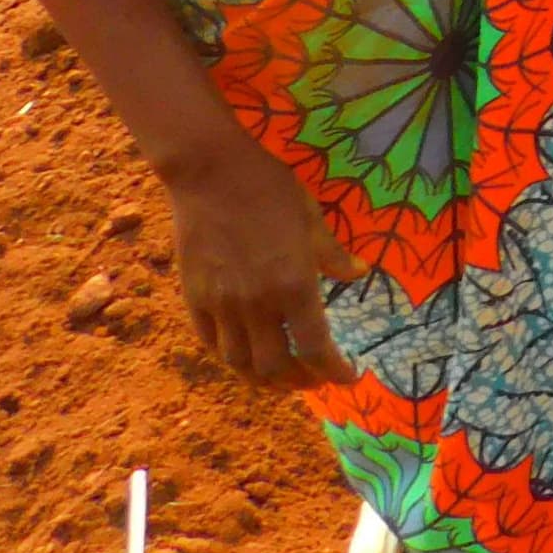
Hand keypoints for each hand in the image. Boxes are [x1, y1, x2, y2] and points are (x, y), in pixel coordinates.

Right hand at [164, 136, 361, 389]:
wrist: (211, 170)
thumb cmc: (271, 187)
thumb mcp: (312, 218)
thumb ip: (333, 254)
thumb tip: (359, 274)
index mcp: (293, 286)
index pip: (316, 350)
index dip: (334, 372)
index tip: (349, 377)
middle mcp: (255, 306)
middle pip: (275, 369)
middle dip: (301, 382)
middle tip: (317, 379)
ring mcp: (220, 305)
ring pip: (239, 365)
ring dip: (264, 380)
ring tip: (283, 376)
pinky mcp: (193, 299)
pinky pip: (211, 343)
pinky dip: (231, 358)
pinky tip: (245, 355)